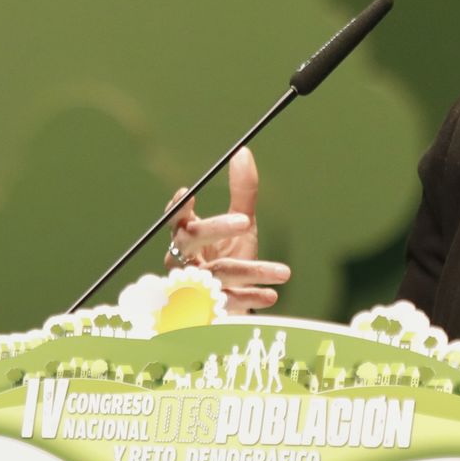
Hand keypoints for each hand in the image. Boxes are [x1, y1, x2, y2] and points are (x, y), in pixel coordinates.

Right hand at [166, 145, 290, 311]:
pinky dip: (251, 298)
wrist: (230, 304)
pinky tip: (272, 295)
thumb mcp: (240, 225)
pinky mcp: (209, 308)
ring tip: (285, 272)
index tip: (187, 191)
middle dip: (216, 228)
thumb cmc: (229, 258)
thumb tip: (242, 152)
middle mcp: (183, 259)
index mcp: (186, 237)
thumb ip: (241, 192)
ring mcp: (194, 285)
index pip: (175, 219)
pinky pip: (228, 301)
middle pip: (190, 240)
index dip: (178, 207)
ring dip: (252, 271)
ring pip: (218, 273)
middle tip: (245, 222)